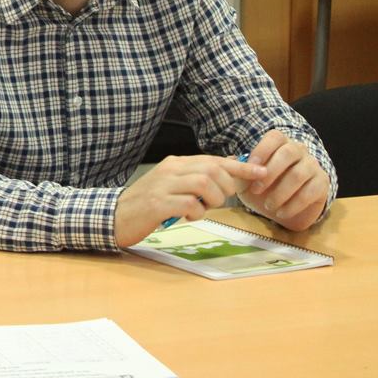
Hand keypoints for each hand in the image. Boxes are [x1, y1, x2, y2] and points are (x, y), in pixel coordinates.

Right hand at [114, 154, 264, 246]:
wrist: (115, 215)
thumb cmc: (148, 203)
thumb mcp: (174, 185)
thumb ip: (198, 176)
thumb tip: (231, 167)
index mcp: (175, 163)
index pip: (214, 160)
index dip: (241, 167)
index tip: (262, 173)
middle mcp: (170, 170)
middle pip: (211, 169)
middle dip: (226, 187)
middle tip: (220, 200)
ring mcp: (163, 186)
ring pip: (204, 184)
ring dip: (213, 200)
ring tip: (204, 208)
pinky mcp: (157, 204)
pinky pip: (190, 204)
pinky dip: (197, 213)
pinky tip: (189, 217)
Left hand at [239, 130, 329, 230]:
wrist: (285, 208)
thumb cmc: (264, 188)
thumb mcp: (248, 180)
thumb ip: (239, 170)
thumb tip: (230, 161)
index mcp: (281, 143)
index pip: (275, 137)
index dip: (262, 150)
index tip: (251, 167)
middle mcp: (299, 150)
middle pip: (288, 153)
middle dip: (270, 172)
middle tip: (256, 190)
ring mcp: (313, 166)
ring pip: (299, 174)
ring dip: (281, 192)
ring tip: (269, 206)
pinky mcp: (322, 183)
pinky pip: (310, 192)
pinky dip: (293, 205)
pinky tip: (281, 213)